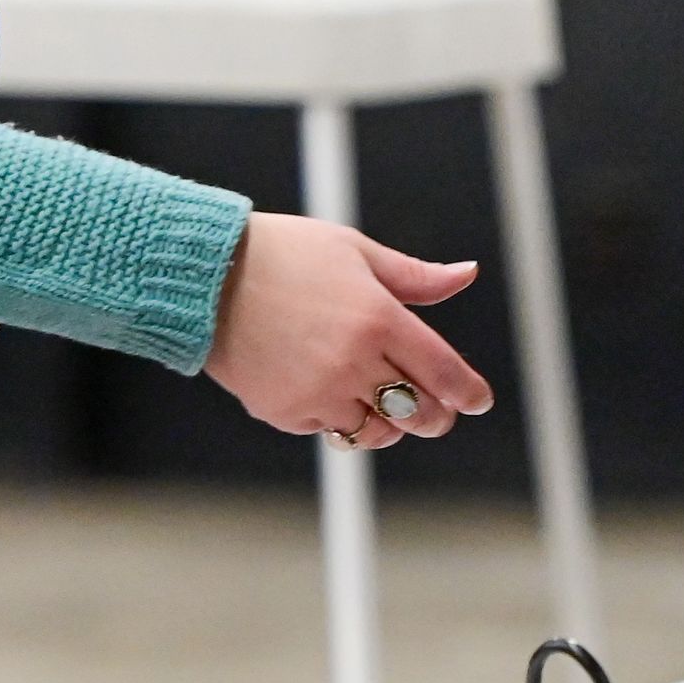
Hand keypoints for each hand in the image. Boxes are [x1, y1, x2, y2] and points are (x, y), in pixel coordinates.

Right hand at [206, 215, 494, 447]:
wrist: (206, 276)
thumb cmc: (284, 255)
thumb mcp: (355, 251)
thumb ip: (415, 277)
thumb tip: (466, 273)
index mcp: (379, 318)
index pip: (443, 371)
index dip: (468, 392)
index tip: (477, 400)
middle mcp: (354, 361)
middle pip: (419, 413)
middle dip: (435, 416)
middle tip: (435, 410)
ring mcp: (318, 391)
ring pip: (377, 431)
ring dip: (387, 422)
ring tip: (378, 400)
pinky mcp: (285, 411)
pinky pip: (329, 429)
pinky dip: (337, 418)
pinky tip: (328, 391)